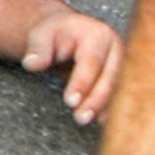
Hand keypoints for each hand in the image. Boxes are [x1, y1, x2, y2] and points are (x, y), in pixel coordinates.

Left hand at [24, 8, 122, 124]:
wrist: (68, 32)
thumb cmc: (54, 34)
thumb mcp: (41, 35)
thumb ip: (37, 49)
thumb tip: (32, 64)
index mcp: (98, 35)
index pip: (90, 63)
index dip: (82, 83)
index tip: (70, 101)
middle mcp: (116, 49)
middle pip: (109, 78)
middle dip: (96, 100)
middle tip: (81, 118)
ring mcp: (121, 62)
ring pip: (117, 88)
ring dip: (104, 107)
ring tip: (87, 121)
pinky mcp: (121, 75)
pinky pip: (117, 94)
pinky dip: (109, 108)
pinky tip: (101, 121)